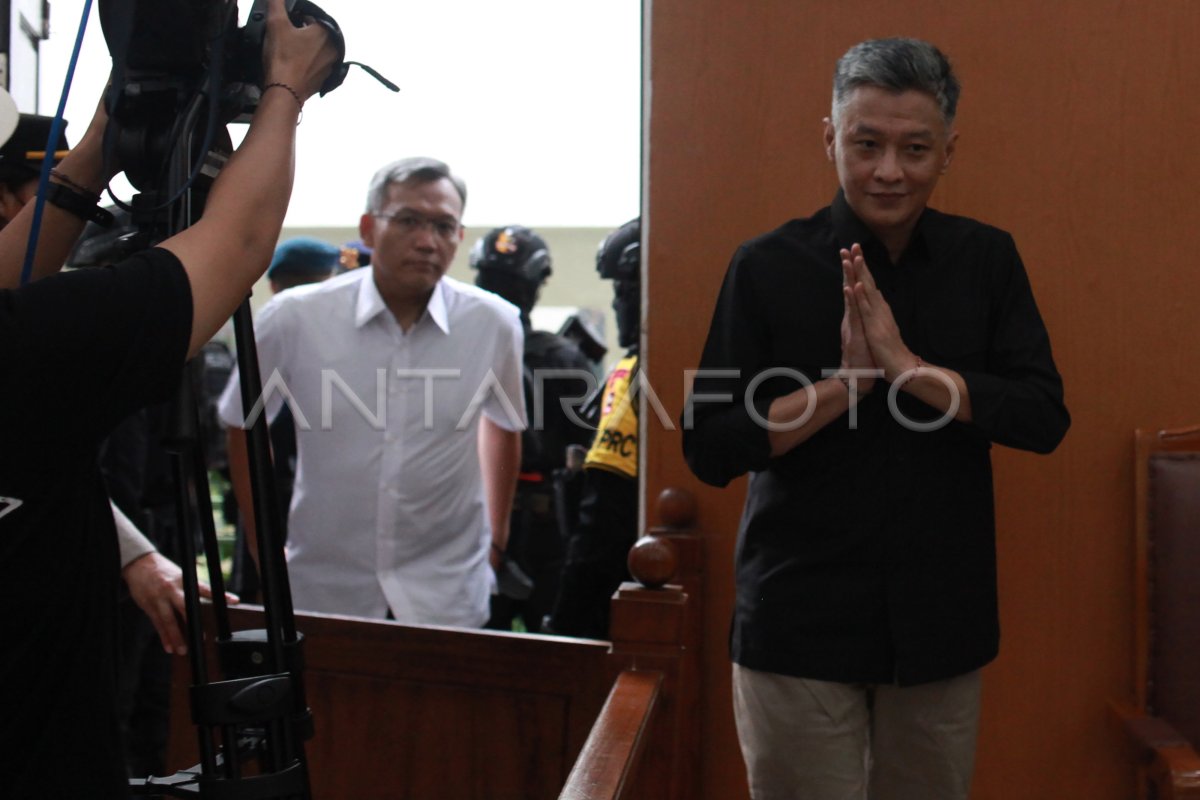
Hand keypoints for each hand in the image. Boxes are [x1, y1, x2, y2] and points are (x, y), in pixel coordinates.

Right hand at [122, 552, 238, 655]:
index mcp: (185, 580)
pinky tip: (169, 647)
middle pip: (185, 608)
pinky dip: (164, 637)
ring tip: (184, 650)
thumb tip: (207, 604)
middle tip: (203, 638)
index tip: (234, 601)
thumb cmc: (165, 571)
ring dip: (176, 637)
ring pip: (169, 621)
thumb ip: (192, 589)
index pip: (205, 589)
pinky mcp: (148, 606)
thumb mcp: (181, 576)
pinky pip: (157, 624)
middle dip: (194, 624)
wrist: (140, 564)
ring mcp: (159, 598)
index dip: (220, 595)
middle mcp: (172, 590)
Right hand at [263, 0, 341, 101]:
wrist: (284, 91)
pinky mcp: (325, 79)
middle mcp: (333, 49)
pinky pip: (316, 66)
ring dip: (305, 48)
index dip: (296, 19)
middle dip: (302, 33)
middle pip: (316, 34)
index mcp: (326, 32)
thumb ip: (276, 4)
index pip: (311, 17)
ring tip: (289, 52)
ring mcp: (331, 66)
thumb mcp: (275, 24)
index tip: (286, 25)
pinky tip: (294, 65)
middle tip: (286, 39)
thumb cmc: (282, 58)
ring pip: (317, 50)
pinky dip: (307, 63)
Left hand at [843, 243, 917, 380]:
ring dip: (861, 273)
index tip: (854, 252)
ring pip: (867, 290)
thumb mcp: (881, 327)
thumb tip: (876, 299)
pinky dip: (862, 296)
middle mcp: (879, 308)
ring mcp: (877, 316)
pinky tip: (857, 285)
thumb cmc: (889, 349)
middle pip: (868, 281)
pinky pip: (867, 309)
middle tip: (854, 244)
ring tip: (856, 256)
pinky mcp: (875, 327)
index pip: (868, 284)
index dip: (861, 268)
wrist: (901, 366)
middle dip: (860, 262)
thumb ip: (878, 312)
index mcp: (879, 308)